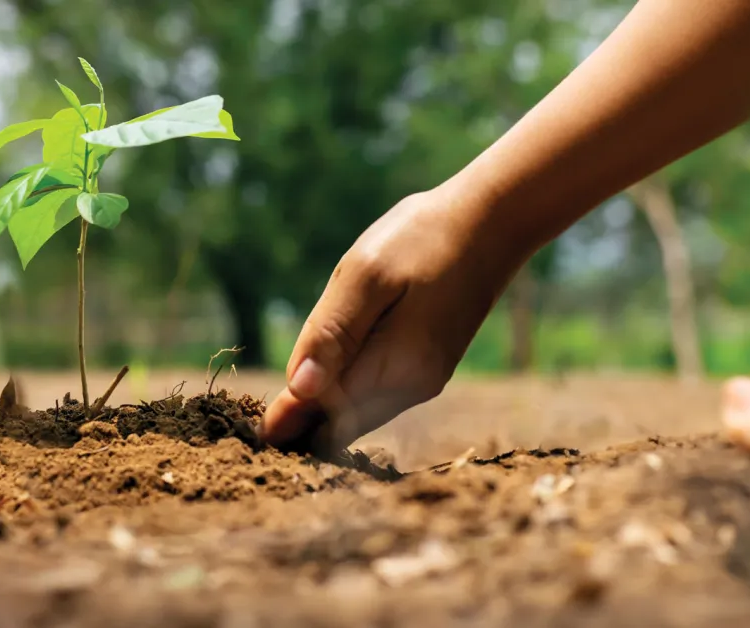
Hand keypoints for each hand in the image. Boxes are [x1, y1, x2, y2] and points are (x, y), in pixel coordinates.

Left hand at [261, 188, 527, 454]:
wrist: (491, 222)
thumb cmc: (422, 239)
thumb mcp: (366, 276)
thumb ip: (332, 334)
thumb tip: (299, 390)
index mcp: (396, 365)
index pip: (327, 410)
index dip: (290, 419)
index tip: (258, 434)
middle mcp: (413, 385)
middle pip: (344, 421)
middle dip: (305, 423)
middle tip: (261, 432)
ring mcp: (425, 380)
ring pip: (361, 411)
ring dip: (325, 411)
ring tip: (283, 414)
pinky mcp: (429, 368)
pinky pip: (378, 395)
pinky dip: (349, 394)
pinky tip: (326, 383)